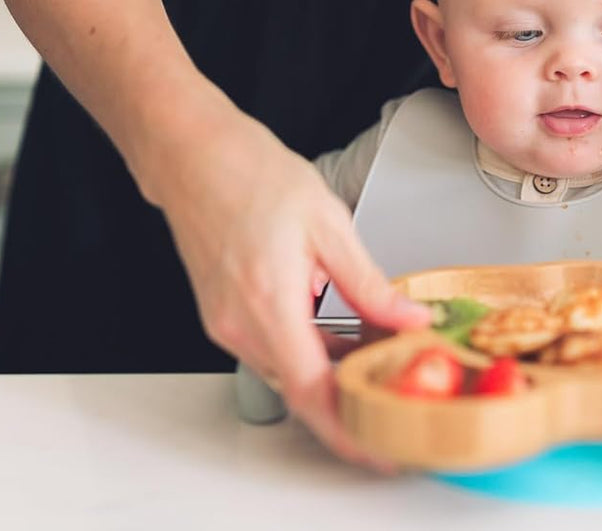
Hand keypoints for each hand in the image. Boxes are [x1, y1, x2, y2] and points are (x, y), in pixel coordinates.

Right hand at [129, 92, 431, 468]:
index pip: (312, 392)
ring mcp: (227, 323)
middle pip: (303, 388)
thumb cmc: (251, 173)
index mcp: (270, 301)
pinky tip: (339, 332)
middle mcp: (240, 323)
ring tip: (378, 354)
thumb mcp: (329, 223)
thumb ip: (369, 284)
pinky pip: (273, 350)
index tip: (381, 446)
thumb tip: (407, 320)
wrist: (193, 155)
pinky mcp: (223, 316)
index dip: (349, 429)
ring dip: (332, 373)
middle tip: (399, 392)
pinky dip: (309, 352)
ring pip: (289, 371)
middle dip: (351, 400)